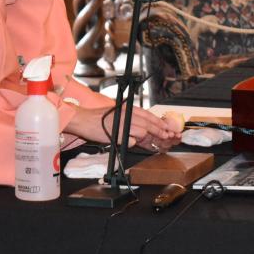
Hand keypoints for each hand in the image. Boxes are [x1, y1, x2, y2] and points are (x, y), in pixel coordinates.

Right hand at [63, 104, 180, 150]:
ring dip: (152, 137)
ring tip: (159, 141)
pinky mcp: (117, 133)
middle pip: (149, 123)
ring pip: (143, 130)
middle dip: (161, 130)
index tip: (168, 128)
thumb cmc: (98, 119)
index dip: (160, 122)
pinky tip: (138, 144)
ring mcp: (122, 123)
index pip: (148, 115)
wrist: (84, 120)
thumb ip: (131, 120)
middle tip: (169, 135)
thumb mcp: (118, 115)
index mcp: (128, 109)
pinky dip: (135, 142)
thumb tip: (144, 129)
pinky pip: (131, 139)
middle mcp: (127, 114)